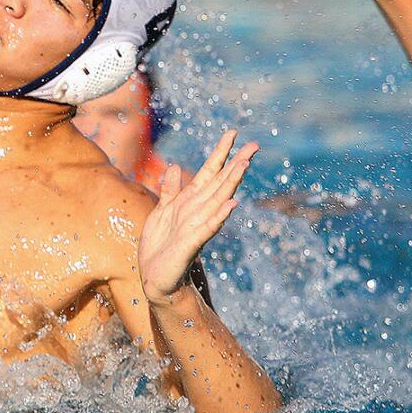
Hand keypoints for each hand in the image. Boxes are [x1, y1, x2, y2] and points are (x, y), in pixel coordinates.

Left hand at [138, 130, 256, 305]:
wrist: (156, 279)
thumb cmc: (160, 248)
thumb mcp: (160, 213)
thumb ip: (169, 191)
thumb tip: (173, 167)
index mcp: (189, 201)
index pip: (209, 172)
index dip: (220, 153)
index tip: (233, 133)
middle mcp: (197, 211)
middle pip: (219, 182)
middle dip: (235, 164)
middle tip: (254, 145)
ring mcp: (196, 226)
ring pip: (217, 200)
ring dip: (231, 183)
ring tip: (244, 164)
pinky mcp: (190, 244)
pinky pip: (207, 227)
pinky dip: (219, 215)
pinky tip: (232, 204)